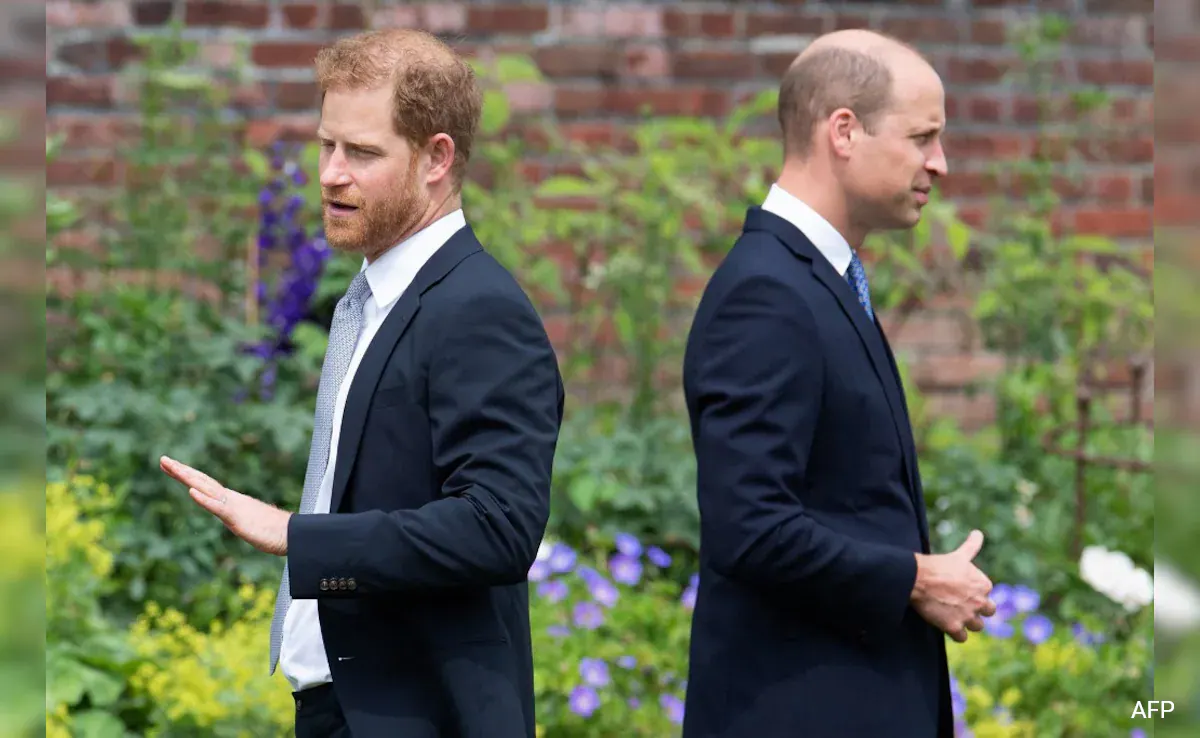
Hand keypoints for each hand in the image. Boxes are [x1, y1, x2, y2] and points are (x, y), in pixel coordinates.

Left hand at [160, 455, 290, 555]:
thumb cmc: (272, 530)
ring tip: (172, 467)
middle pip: (201, 481)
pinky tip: (191, 493)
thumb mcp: (247, 521)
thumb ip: (236, 515)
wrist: (291, 534)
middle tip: (163, 459)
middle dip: (181, 470)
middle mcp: (229, 498)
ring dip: (188, 478)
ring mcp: (233, 507)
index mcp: (230, 500)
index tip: (170, 465)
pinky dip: (204, 499)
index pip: (204, 484)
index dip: (186, 474)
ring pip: (206, 489)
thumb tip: (231, 514)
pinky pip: (218, 507)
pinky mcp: (237, 518)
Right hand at [910, 529, 995, 642]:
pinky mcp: (954, 627)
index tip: (962, 590)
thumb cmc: (938, 565)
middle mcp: (980, 601)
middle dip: (977, 610)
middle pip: (988, 612)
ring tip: (954, 616)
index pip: (987, 594)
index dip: (975, 593)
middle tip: (961, 605)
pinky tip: (947, 625)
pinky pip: (962, 638)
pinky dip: (956, 634)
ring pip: (977, 626)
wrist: (918, 578)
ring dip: (968, 623)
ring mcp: (968, 616)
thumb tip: (978, 532)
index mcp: (984, 584)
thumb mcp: (959, 555)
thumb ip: (972, 546)